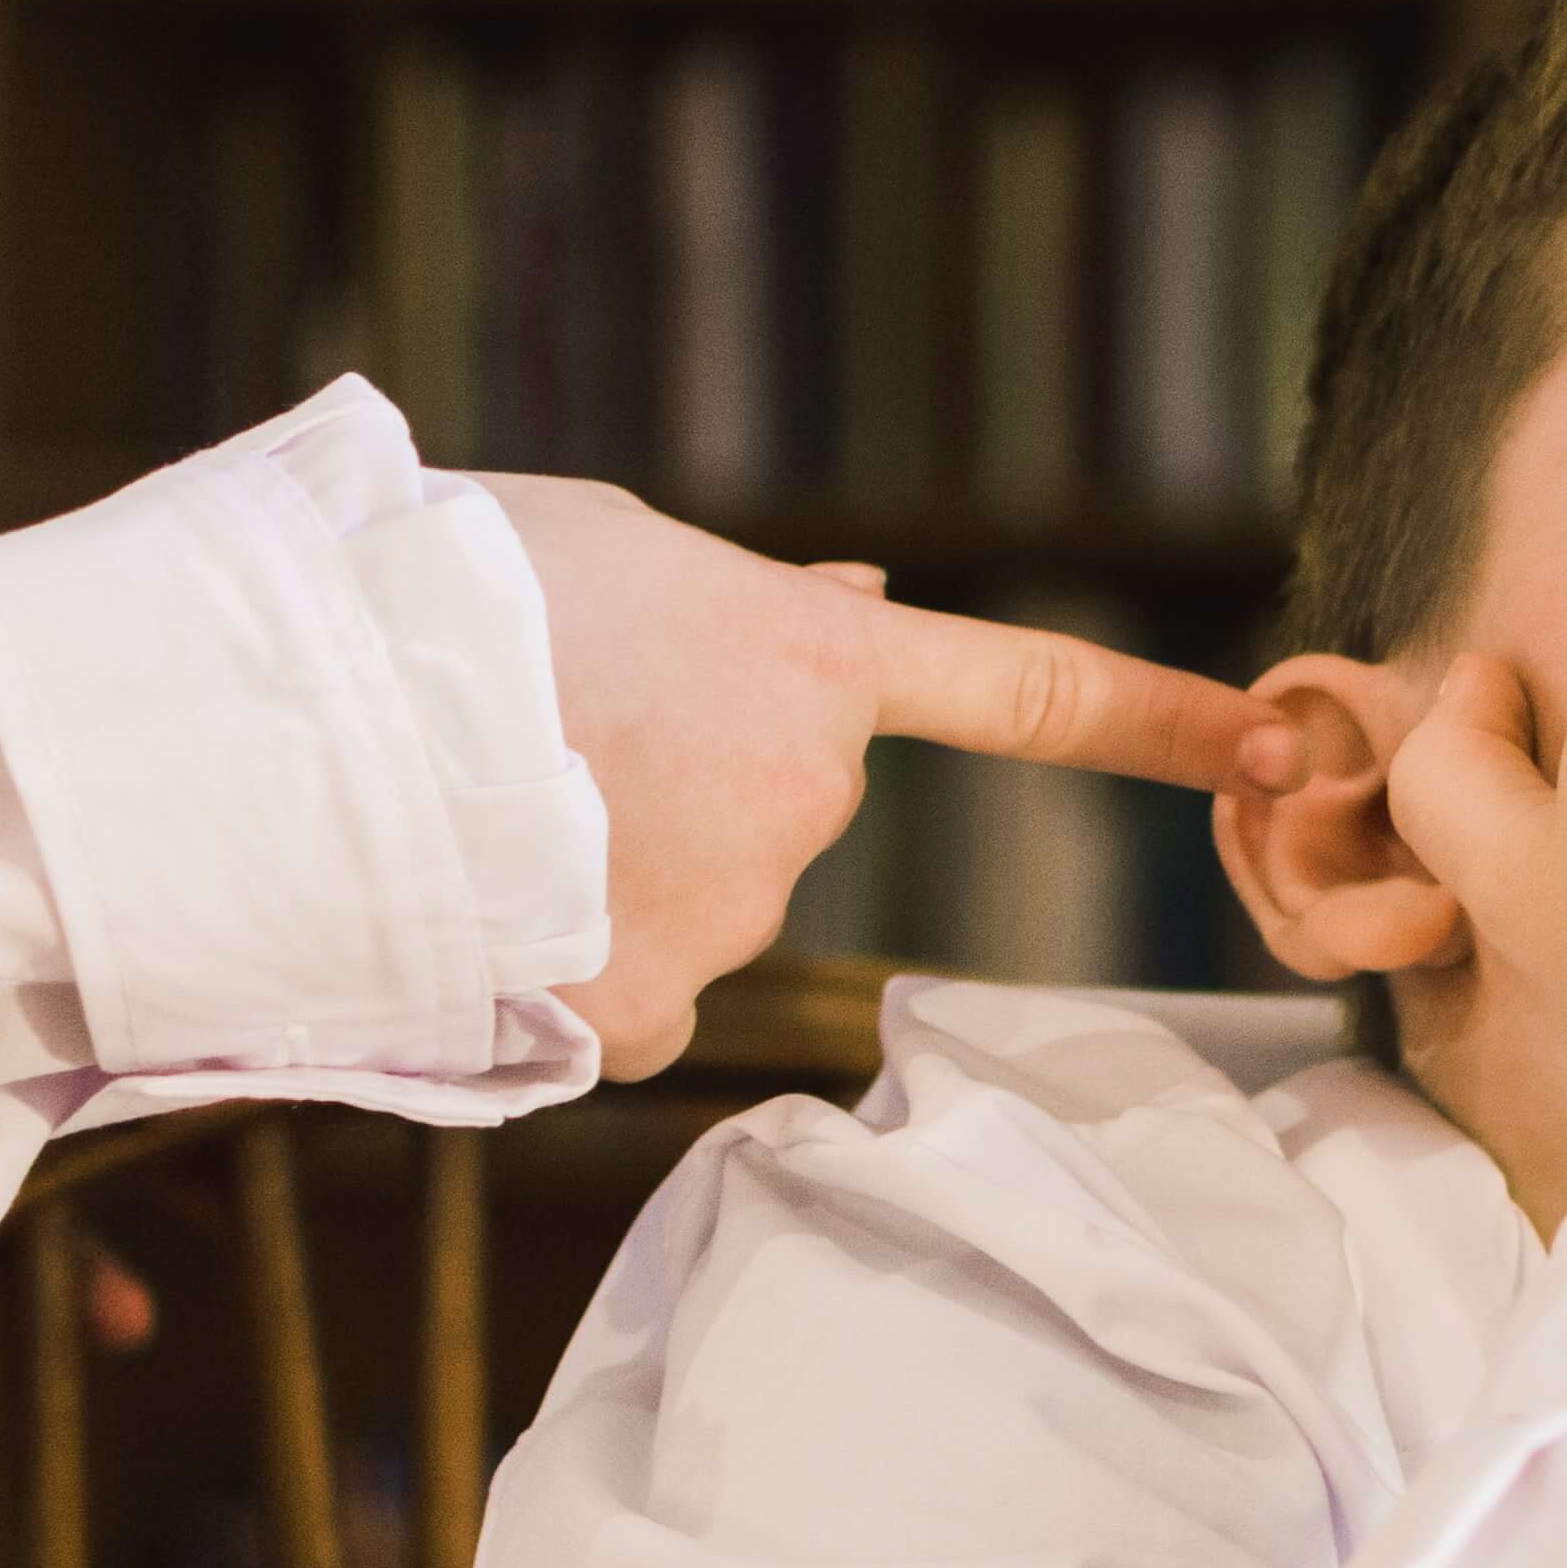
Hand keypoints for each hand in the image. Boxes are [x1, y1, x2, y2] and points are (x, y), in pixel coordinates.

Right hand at [474, 474, 1274, 1077]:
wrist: (289, 724)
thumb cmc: (426, 594)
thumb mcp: (608, 548)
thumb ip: (746, 603)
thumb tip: (856, 606)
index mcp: (805, 663)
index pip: (1027, 692)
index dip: (1157, 718)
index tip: (1277, 743)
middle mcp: (799, 802)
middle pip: (772, 812)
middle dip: (678, 791)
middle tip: (537, 737)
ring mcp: (725, 919)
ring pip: (684, 913)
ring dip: (604, 878)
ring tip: (476, 810)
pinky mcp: (636, 1019)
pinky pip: (617, 1003)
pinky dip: (557, 971)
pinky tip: (471, 906)